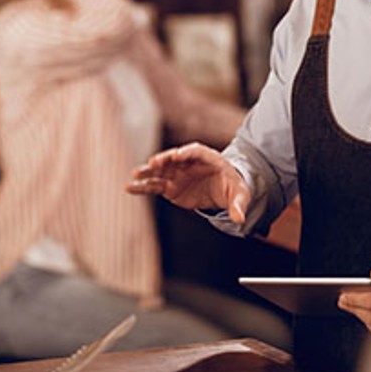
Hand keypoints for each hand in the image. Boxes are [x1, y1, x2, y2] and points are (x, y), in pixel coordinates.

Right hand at [126, 142, 251, 223]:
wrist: (223, 190)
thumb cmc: (232, 186)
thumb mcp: (240, 194)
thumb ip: (239, 204)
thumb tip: (240, 219)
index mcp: (208, 158)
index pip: (196, 151)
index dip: (187, 153)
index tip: (178, 155)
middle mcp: (188, 163)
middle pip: (174, 158)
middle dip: (164, 159)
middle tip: (153, 162)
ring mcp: (177, 174)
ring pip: (161, 171)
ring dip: (148, 172)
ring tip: (135, 174)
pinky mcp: (170, 187)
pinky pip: (154, 186)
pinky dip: (142, 187)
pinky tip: (130, 187)